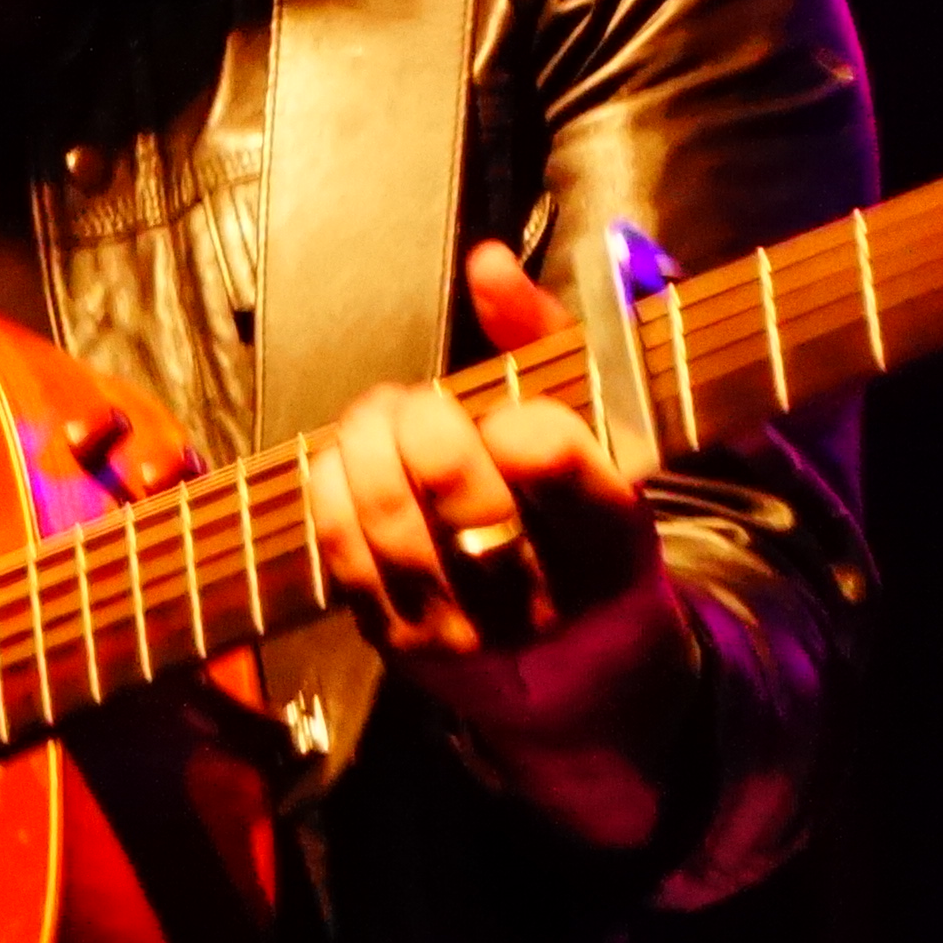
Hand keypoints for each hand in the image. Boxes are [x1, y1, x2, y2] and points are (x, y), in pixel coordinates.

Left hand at [295, 239, 702, 851]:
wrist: (586, 680)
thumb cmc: (584, 526)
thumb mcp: (604, 435)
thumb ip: (545, 341)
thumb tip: (485, 262)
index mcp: (611, 542)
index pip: (553, 466)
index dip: (521, 425)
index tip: (510, 417)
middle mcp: (539, 596)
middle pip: (454, 483)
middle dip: (424, 418)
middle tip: (424, 401)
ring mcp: (463, 627)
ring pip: (387, 514)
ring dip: (368, 442)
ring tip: (382, 418)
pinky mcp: (400, 641)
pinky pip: (343, 551)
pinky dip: (332, 486)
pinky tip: (347, 458)